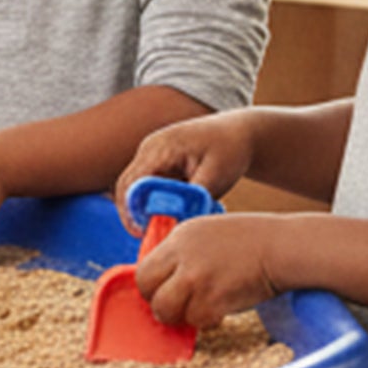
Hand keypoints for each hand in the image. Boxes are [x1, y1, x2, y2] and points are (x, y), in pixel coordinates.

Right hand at [113, 111, 256, 225]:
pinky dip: (156, 201)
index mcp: (160, 148)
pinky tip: (175, 211)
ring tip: (165, 224)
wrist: (240, 131)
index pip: (130, 183)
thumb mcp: (215, 176)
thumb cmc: (231, 150)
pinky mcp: (158, 161)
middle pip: (128, 187)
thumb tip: (174, 223)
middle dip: (134, 213)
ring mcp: (151, 154)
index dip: (130, 210)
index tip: (141, 232)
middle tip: (149, 235)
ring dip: (146, 207)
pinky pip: (148, 186)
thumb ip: (192, 200)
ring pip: (136, 188)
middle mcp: (149, 148)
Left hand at [133, 212, 293, 331]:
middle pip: (146, 288)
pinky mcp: (213, 297)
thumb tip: (167, 281)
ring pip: (165, 309)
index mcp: (181, 235)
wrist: (286, 247)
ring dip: (182, 317)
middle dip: (160, 303)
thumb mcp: (212, 232)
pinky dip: (208, 321)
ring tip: (202, 311)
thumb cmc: (256, 241)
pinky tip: (223, 312)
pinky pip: (196, 320)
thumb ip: (186, 252)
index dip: (153, 286)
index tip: (167, 294)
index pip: (145, 268)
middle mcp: (183, 254)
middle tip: (179, 309)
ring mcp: (196, 276)